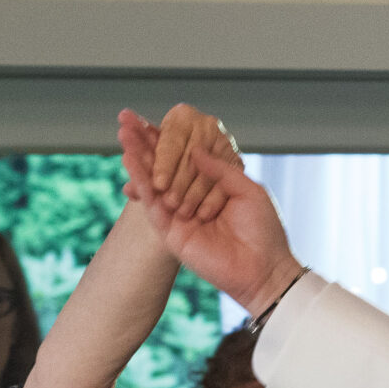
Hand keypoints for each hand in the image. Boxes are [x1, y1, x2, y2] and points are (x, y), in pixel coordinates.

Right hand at [118, 107, 304, 313]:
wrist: (265, 269)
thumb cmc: (263, 232)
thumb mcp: (248, 190)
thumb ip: (220, 169)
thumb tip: (195, 148)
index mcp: (209, 188)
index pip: (182, 159)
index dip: (166, 140)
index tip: (149, 118)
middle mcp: (190, 200)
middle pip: (161, 168)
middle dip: (143, 145)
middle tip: (125, 121)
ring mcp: (178, 216)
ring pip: (152, 183)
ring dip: (136, 159)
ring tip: (123, 135)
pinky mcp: (171, 233)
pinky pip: (153, 205)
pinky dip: (142, 183)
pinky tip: (131, 162)